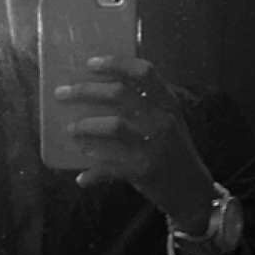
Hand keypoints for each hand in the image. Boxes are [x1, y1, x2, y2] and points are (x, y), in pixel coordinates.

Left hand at [57, 55, 214, 228]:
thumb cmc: (173, 152)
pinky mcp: (145, 171)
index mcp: (168, 104)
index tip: (90, 63)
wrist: (193, 191)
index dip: (115, 63)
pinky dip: (93, 173)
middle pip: (120, 94)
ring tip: (71, 129)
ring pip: (114, 125)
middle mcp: (163, 120)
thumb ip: (146, 106)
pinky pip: (111, 167)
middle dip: (86, 90)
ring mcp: (154, 145)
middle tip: (62, 92)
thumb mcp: (168, 122)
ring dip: (86, 126)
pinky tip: (82, 177)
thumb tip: (100, 93)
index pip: (144, 72)